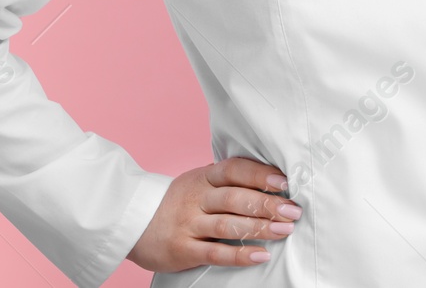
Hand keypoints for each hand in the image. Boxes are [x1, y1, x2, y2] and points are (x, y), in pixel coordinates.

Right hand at [127, 156, 301, 272]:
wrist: (132, 221)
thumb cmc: (176, 202)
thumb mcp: (197, 182)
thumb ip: (226, 182)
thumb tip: (270, 181)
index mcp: (202, 177)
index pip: (234, 170)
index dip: (259, 174)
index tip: (284, 181)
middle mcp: (196, 198)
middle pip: (235, 198)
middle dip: (267, 204)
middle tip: (293, 211)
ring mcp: (188, 224)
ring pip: (228, 225)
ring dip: (260, 228)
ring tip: (284, 231)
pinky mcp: (183, 249)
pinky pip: (215, 252)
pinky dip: (240, 255)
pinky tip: (261, 255)